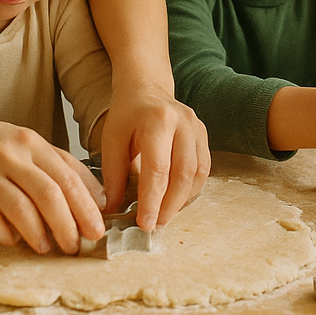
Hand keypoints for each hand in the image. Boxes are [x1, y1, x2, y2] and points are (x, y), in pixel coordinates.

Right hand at [0, 102, 106, 252]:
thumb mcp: (23, 142)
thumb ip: (57, 165)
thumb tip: (95, 196)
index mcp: (30, 142)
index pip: (68, 177)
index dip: (87, 206)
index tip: (98, 229)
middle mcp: (9, 154)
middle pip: (49, 194)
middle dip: (68, 226)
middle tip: (77, 246)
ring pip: (20, 209)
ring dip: (38, 234)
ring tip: (47, 248)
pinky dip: (3, 233)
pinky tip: (13, 241)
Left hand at [99, 81, 210, 231]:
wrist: (146, 89)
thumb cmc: (127, 114)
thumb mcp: (112, 140)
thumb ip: (113, 175)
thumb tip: (113, 209)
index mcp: (157, 121)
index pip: (158, 169)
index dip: (152, 200)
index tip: (144, 224)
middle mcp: (183, 123)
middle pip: (182, 174)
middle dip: (169, 205)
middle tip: (155, 225)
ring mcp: (197, 128)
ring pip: (197, 174)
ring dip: (182, 201)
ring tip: (164, 216)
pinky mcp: (204, 135)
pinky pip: (203, 169)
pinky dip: (191, 190)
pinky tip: (176, 201)